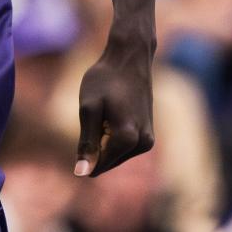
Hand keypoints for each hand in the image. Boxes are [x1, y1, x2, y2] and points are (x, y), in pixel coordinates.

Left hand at [75, 35, 153, 176]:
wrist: (130, 58)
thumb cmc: (104, 80)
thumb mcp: (88, 109)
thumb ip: (86, 143)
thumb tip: (82, 173)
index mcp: (127, 138)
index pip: (98, 165)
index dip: (83, 151)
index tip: (85, 126)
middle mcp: (142, 144)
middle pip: (107, 162)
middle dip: (95, 146)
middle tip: (97, 116)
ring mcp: (149, 141)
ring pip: (115, 156)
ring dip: (104, 141)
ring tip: (107, 113)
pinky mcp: (149, 136)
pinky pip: (124, 148)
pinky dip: (113, 137)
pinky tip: (113, 115)